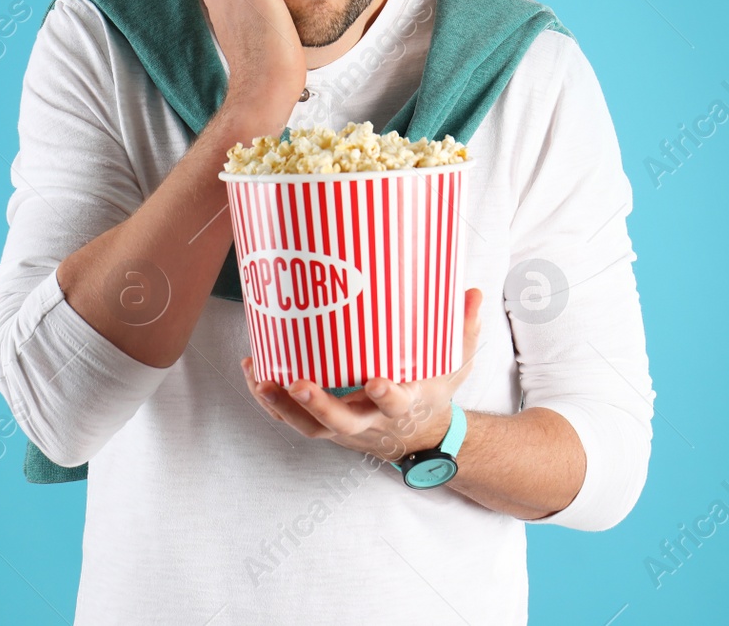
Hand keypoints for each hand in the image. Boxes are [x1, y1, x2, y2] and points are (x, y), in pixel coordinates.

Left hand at [241, 288, 483, 464]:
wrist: (420, 437)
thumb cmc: (433, 392)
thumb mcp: (456, 364)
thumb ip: (464, 329)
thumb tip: (474, 292)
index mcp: (405, 405)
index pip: (396, 405)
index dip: (386, 397)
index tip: (376, 382)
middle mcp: (372, 421)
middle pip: (342, 422)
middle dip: (318, 405)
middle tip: (297, 383)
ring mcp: (346, 428)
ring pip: (311, 426)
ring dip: (283, 406)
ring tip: (260, 378)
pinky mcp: (327, 426)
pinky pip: (295, 420)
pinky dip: (271, 404)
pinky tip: (254, 375)